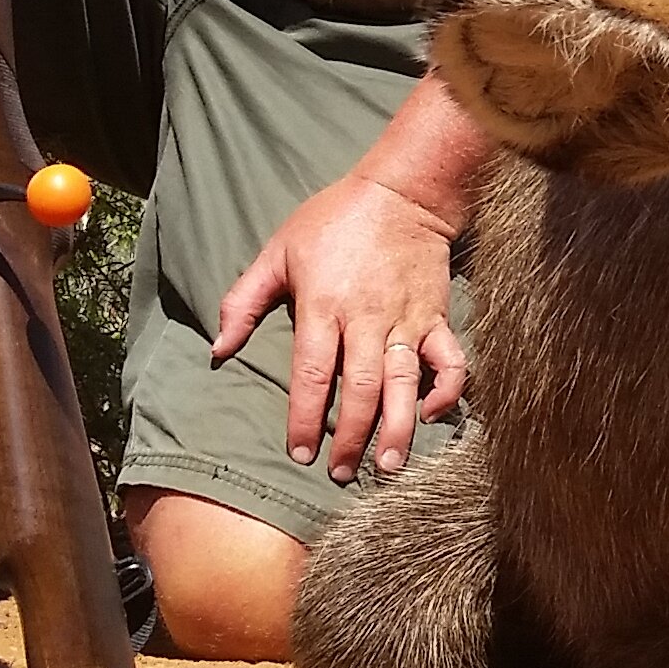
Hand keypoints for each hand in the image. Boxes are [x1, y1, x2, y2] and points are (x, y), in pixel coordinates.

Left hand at [210, 172, 464, 478]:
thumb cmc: (333, 221)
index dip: (304, 417)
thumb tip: (217, 350)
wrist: (403, 193)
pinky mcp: (437, 317)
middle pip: (360, 388)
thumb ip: (243, 302)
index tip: (299, 454)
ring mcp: (406, 319)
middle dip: (350, 437)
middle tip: (342, 474)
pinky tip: (432, 415)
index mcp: (322, 305)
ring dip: (398, 429)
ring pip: (404, 382)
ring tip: (390, 467)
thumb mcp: (277, 251)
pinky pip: (450, 360)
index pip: (312, 373)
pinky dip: (447, 390)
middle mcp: (367, 318)